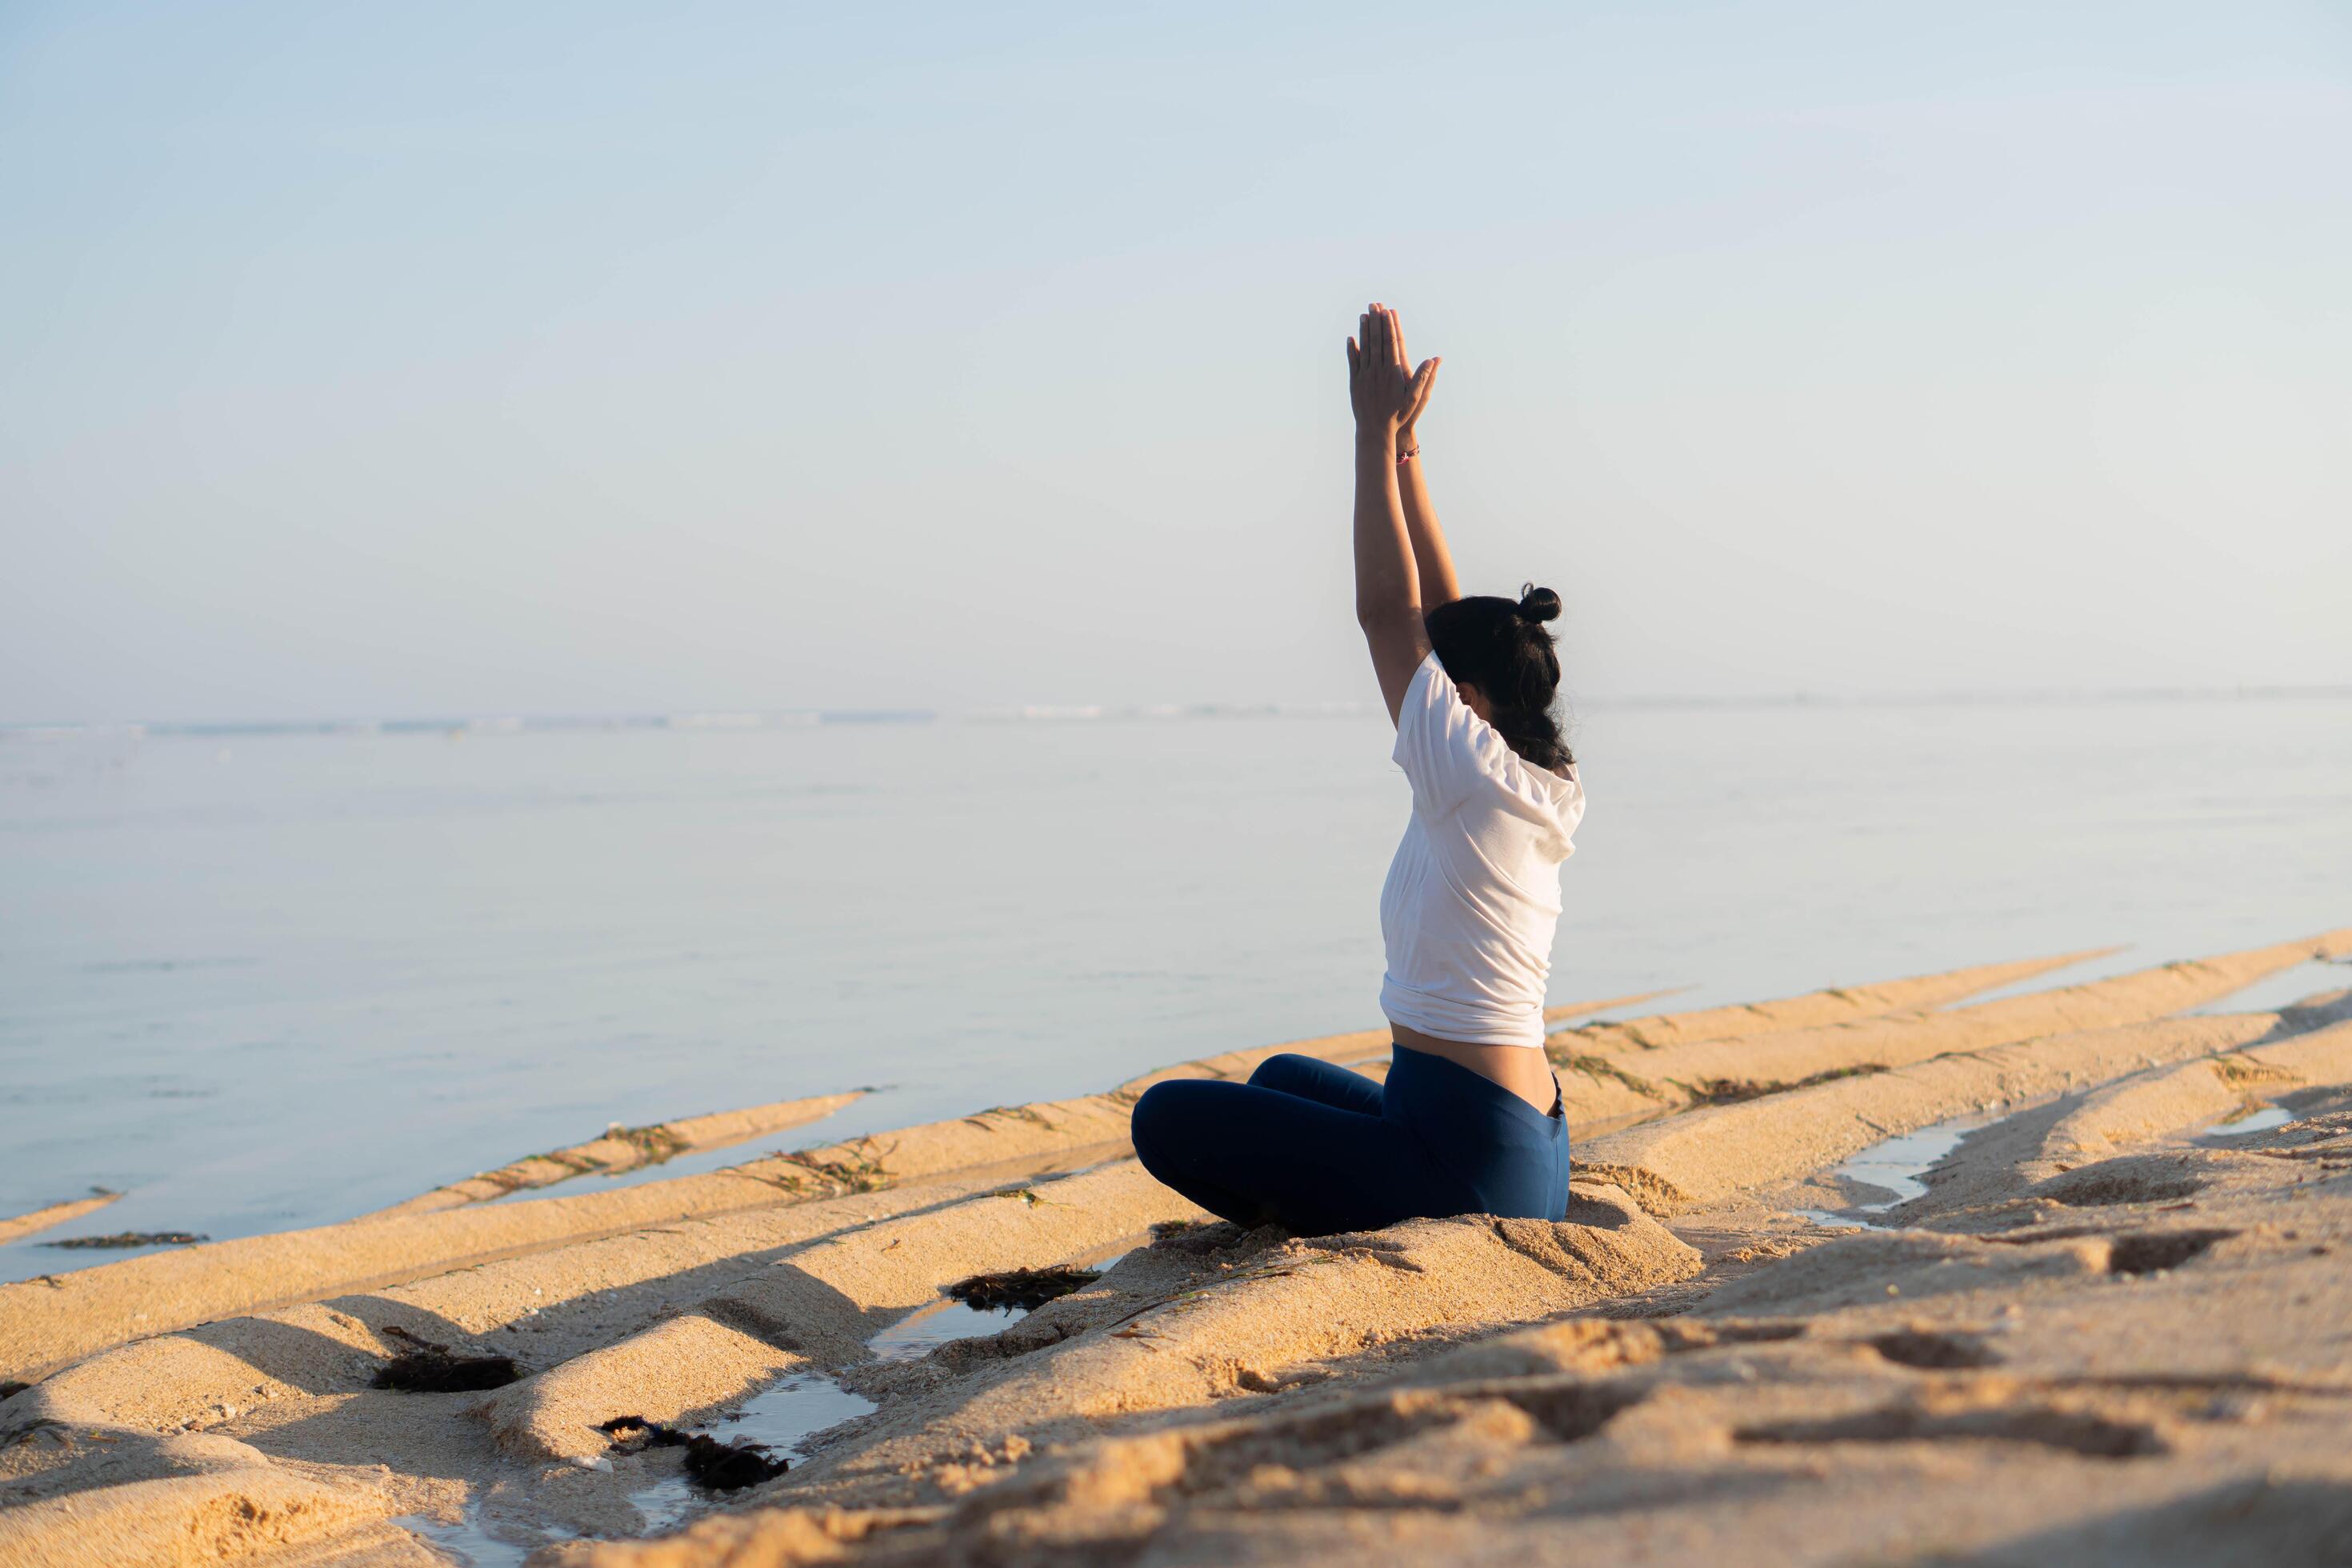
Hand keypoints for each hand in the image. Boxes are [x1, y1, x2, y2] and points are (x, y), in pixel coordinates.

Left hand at [1347, 302, 1436, 441]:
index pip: (1391, 343)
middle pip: (1376, 341)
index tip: (1387, 312)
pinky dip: (1351, 349)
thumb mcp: (1416, 397)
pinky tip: (1351, 337)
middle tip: (1374, 305)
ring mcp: (1365, 376)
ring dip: (1363, 331)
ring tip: (1364, 315)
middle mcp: (1378, 371)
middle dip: (1375, 322)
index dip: (1389, 326)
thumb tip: (1434, 360)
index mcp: (1393, 372)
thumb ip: (1424, 377)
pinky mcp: (1355, 382)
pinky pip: (1353, 362)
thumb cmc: (1399, 415)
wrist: (1376, 430)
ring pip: (1364, 348)